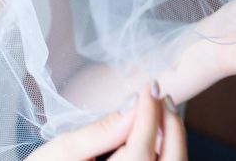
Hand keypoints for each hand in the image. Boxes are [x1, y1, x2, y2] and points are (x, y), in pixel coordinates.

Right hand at [27, 80, 186, 159]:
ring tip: (158, 108)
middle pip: (170, 160)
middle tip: (159, 94)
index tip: (149, 83)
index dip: (149, 112)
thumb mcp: (63, 150)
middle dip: (171, 125)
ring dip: (172, 137)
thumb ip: (100, 131)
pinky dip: (165, 150)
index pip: (142, 145)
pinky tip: (154, 131)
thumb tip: (131, 104)